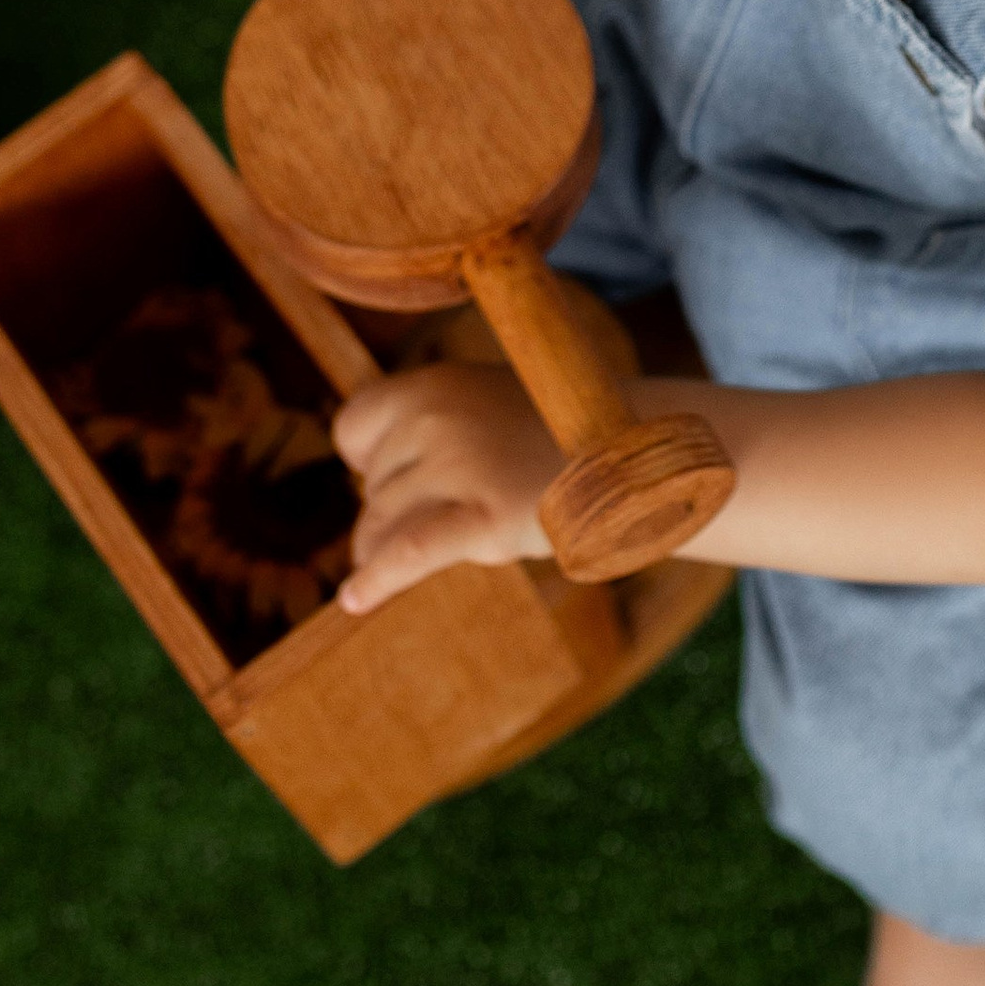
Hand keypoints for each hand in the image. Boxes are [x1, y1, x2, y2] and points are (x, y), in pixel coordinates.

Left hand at [332, 364, 561, 617]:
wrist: (632, 457)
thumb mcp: (483, 405)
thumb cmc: (553, 438)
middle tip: (459, 506)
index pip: (352, 427)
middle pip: (371, 487)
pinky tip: (352, 601)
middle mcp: (436, 417)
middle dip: (397, 510)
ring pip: (382, 525)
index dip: (370, 460)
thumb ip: (429, 428)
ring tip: (431, 550)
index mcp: (433, 383)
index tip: (401, 475)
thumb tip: (365, 483)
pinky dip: (376, 581)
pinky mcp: (484, 517)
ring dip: (390, 550)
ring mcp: (459, 465)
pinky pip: (408, 554)